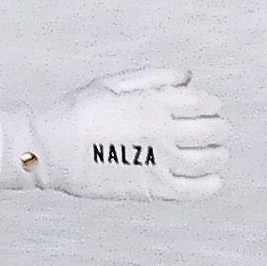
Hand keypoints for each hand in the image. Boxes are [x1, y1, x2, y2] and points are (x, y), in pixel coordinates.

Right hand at [0, 66, 226, 199]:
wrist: (50, 149)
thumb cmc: (76, 113)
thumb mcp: (113, 82)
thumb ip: (155, 77)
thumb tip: (188, 76)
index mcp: (155, 103)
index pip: (205, 101)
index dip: (209, 104)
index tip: (204, 108)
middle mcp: (164, 131)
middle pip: (215, 129)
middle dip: (217, 127)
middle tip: (210, 130)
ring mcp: (162, 161)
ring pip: (212, 158)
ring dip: (217, 154)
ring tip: (210, 153)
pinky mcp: (154, 188)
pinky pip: (197, 189)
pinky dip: (210, 184)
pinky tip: (207, 179)